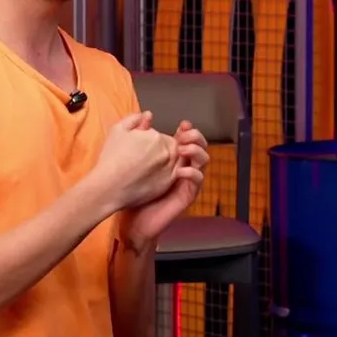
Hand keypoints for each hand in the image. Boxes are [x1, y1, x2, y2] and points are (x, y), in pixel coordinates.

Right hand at [93, 112, 178, 210]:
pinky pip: (174, 175)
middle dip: (160, 151)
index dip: (151, 142)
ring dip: (164, 162)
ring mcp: (170, 168)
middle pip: (170, 147)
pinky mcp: (169, 183)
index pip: (161, 136)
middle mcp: (167, 151)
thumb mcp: (117, 130)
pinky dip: (165, 174)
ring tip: (146, 169)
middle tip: (143, 159)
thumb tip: (148, 115)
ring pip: (174, 161)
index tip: (141, 148)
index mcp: (156, 136)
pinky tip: (151, 177)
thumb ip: (134, 119)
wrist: (110, 186)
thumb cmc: (112, 158)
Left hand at [122, 119, 208, 242]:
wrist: (133, 221)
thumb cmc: (134, 192)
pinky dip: (192, 174)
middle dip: (197, 139)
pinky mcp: (186, 196)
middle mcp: (182, 169)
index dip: (188, 131)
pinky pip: (197, 182)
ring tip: (184, 150)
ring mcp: (186, 183)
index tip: (183, 124)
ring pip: (203, 163)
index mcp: (172, 160)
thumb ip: (140, 138)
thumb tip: (146, 115)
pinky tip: (182, 170)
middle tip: (186, 135)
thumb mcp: (134, 161)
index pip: (186, 141)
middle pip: (200, 148)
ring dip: (196, 153)